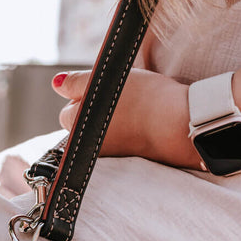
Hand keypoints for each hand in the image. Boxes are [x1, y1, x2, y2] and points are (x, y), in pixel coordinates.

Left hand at [52, 68, 201, 169]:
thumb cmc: (144, 100)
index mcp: (76, 128)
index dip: (86, 96)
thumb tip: (57, 83)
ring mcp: (113, 156)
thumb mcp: (104, 79)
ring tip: (140, 108)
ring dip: (118, 120)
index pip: (69, 110)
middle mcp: (89, 148)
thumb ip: (77, 82)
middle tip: (124, 97)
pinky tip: (148, 121)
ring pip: (108, 131)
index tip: (106, 90)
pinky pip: (128, 140)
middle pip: (87, 122)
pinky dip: (135, 130)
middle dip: (99, 110)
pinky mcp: (135, 160)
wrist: (182, 124)